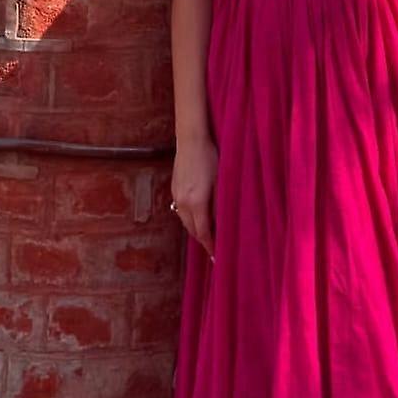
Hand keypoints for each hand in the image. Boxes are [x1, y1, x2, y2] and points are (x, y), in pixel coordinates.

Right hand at [172, 135, 218, 261]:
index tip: (217, 256)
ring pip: (185, 221)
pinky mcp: (174, 189)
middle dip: (204, 240)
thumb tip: (224, 223)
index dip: (210, 246)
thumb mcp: (221, 182)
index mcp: (197, 202)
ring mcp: (177, 196)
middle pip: (193, 230)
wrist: (191, 140)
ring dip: (196, 230)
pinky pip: (181, 211)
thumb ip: (220, 205)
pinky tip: (199, 217)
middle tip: (215, 248)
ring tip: (208, 235)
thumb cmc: (211, 158)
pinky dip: (190, 219)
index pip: (204, 232)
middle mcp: (183, 203)